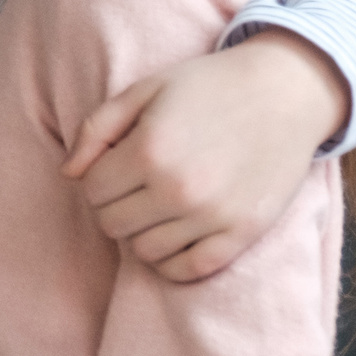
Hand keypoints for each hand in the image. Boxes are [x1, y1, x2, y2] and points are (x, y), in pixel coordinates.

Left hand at [64, 28, 348, 281]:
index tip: (117, 165)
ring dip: (142, 231)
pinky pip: (188, 270)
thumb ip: (96, 129)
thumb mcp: (144, 90)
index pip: (92, 191)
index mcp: (150, 150)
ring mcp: (212, 216)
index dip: (98, 178)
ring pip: (144, 251)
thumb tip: (69, 173)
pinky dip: (172, 260)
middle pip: (112, 224)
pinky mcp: (242, 233)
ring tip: (159, 205)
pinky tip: (175, 234)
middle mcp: (179, 189)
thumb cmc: (208, 85)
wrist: (286, 91)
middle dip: (116, 205)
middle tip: (137, 185)